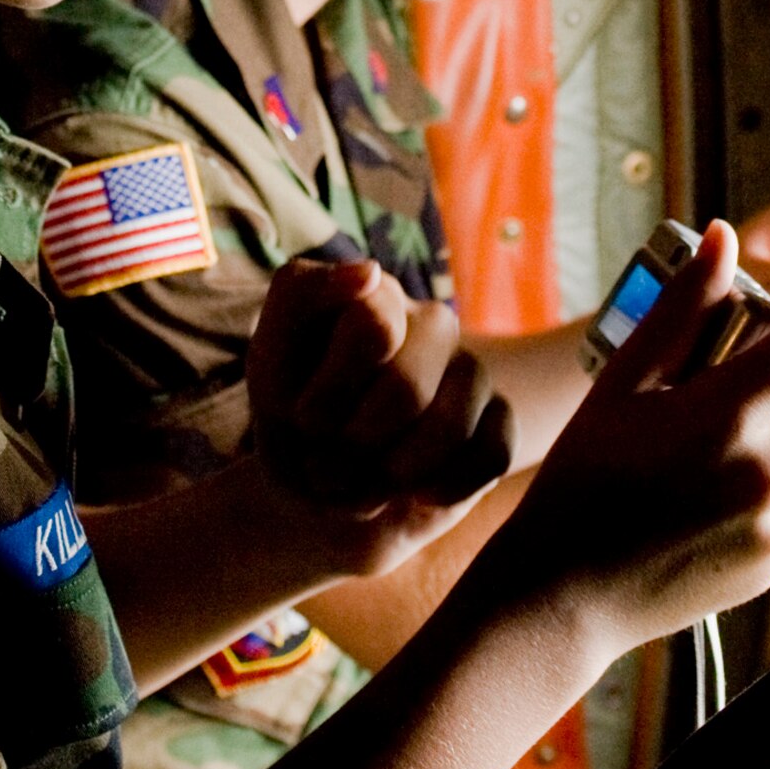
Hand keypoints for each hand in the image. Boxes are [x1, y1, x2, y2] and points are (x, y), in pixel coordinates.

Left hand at [246, 258, 515, 570]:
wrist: (320, 496)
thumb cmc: (293, 420)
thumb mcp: (269, 362)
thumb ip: (300, 297)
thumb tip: (371, 272)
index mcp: (376, 294)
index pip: (373, 330)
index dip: (327, 397)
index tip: (300, 418)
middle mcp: (431, 321)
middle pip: (407, 390)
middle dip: (356, 442)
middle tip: (330, 457)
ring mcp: (472, 370)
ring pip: (451, 427)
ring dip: (391, 476)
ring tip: (366, 478)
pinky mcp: (499, 420)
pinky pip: (490, 456)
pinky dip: (438, 490)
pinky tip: (412, 490)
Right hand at [488, 222, 769, 666]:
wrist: (564, 592)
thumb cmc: (583, 476)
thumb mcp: (621, 381)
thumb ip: (682, 308)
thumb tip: (722, 236)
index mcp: (725, 418)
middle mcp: (767, 475)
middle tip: (759, 362)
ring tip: (699, 442)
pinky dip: (760, 477)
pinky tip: (697, 491)